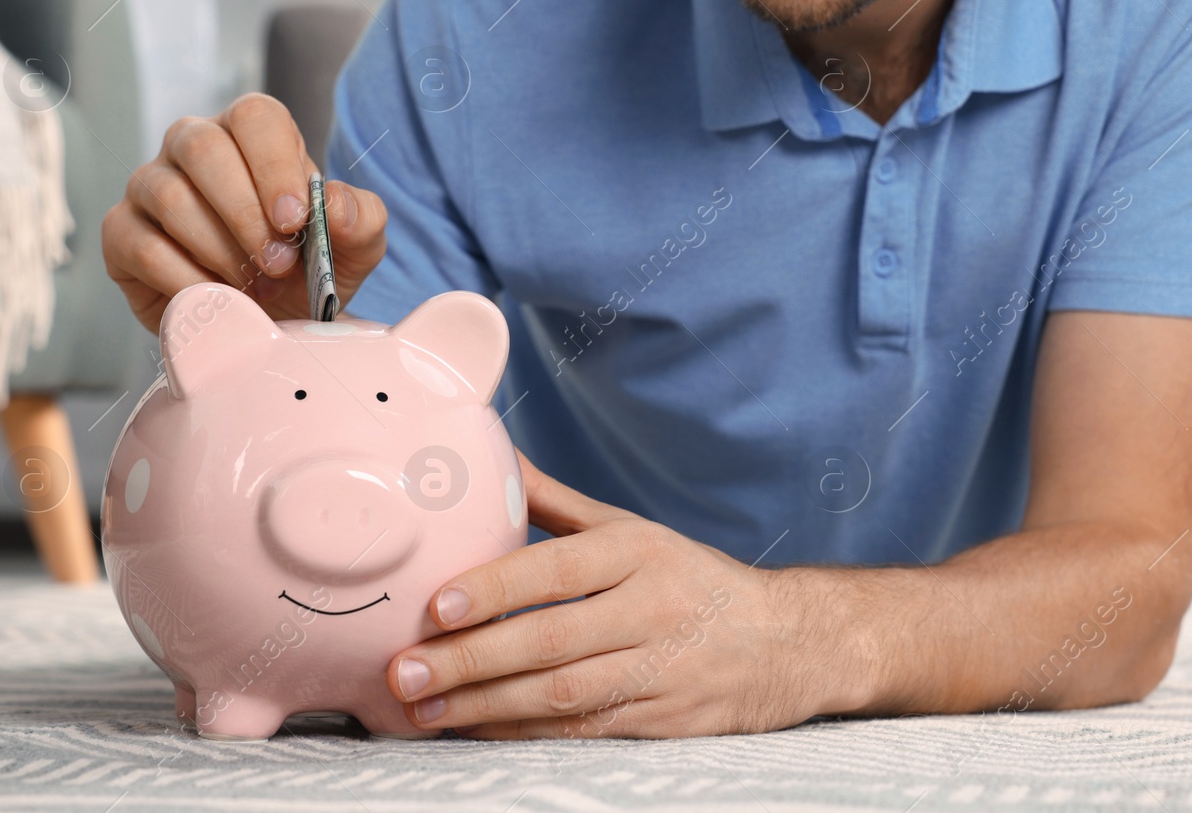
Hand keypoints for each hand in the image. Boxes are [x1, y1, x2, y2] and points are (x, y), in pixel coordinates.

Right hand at [102, 94, 386, 329]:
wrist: (269, 324)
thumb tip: (335, 205)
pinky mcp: (121, 234)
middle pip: (203, 149)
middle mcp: (192, 146)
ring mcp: (149, 186)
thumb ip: (361, 219)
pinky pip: (143, 247)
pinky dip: (187, 281)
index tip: (296, 220)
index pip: (255, 117)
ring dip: (220, 250)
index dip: (274, 166)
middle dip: (245, 214)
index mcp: (251, 134)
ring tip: (254, 287)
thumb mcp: (354, 248)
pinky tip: (218, 300)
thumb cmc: (308, 271)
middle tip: (279, 265)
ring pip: (170, 198)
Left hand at [383, 452, 860, 738]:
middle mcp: (653, 609)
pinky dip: (522, 733)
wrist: (786, 642)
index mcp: (640, 552)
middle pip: (552, 640)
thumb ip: (556, 504)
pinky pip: (581, 731)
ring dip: (484, 705)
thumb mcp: (633, 530)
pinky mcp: (662, 721)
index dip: (496, 588)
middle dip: (471, 659)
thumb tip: (490, 458)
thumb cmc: (690, 579)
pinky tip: (474, 727)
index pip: (560, 569)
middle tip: (405, 671)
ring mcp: (661, 670)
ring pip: (562, 695)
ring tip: (422, 708)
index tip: (437, 604)